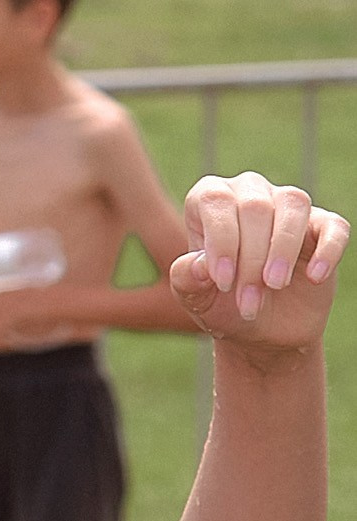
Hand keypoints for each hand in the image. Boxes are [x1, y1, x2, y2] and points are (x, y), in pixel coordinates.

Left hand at [167, 172, 346, 364]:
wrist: (261, 329)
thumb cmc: (221, 305)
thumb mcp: (196, 298)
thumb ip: (186, 280)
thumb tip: (199, 265)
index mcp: (210, 200)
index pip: (215, 201)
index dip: (221, 240)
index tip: (223, 282)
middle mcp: (249, 192)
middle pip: (254, 206)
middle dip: (251, 260)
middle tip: (248, 302)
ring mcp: (288, 206)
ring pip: (293, 205)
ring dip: (283, 250)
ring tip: (275, 286)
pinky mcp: (323, 228)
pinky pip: (334, 226)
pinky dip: (328, 249)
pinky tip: (316, 276)